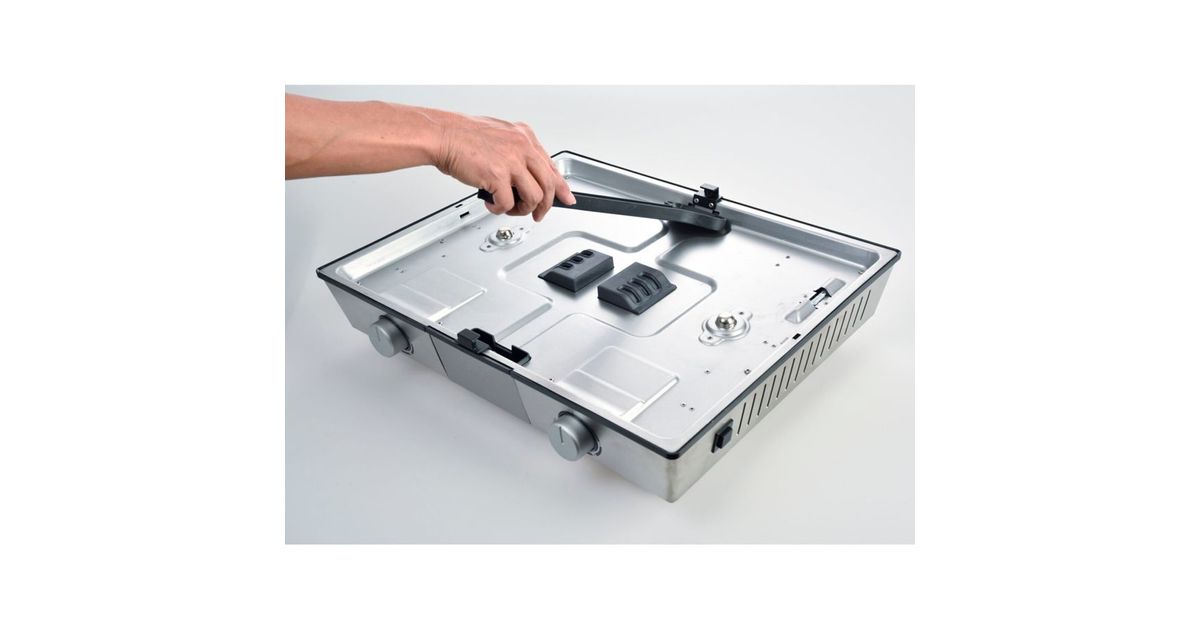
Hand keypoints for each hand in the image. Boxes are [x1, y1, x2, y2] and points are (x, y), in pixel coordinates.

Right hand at [430, 113, 574, 221]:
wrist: (442, 135)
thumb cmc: (463, 136)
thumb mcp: (500, 136)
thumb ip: (517, 152)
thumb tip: (527, 172)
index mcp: (524, 137)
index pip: (551, 166)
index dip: (560, 187)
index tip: (566, 198)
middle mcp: (522, 148)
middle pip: (548, 184)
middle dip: (544, 206)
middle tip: (537, 214)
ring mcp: (511, 161)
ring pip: (534, 197)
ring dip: (521, 209)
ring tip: (509, 208)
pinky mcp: (498, 176)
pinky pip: (508, 203)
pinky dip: (499, 209)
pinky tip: (492, 204)